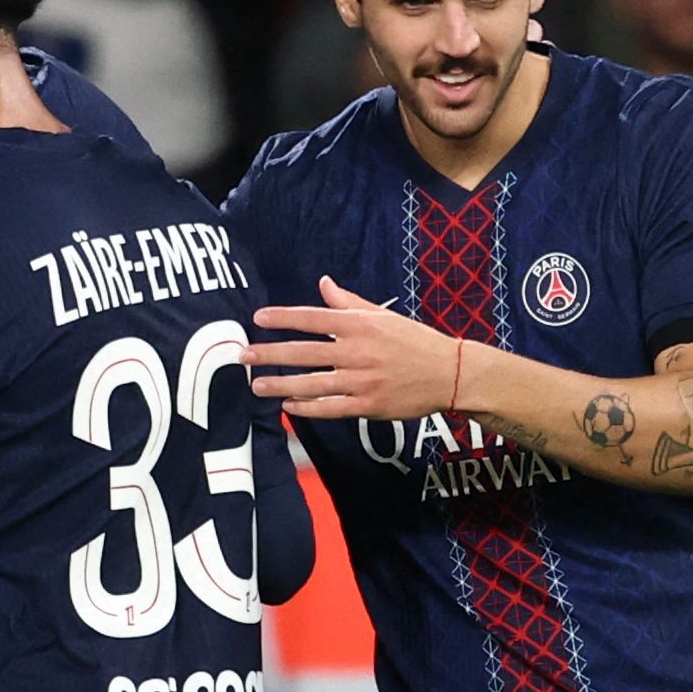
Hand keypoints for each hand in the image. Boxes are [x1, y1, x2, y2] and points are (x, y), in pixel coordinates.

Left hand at [245, 277, 466, 421]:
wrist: (449, 373)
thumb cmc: (413, 341)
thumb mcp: (383, 316)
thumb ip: (349, 302)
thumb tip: (323, 284)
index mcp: (360, 325)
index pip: (313, 318)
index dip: (283, 318)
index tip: (258, 318)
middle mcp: (357, 351)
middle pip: (304, 352)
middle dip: (270, 354)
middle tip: (243, 355)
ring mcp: (362, 380)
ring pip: (312, 383)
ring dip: (280, 385)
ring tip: (256, 386)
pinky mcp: (368, 405)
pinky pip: (330, 407)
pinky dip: (307, 408)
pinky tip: (288, 406)